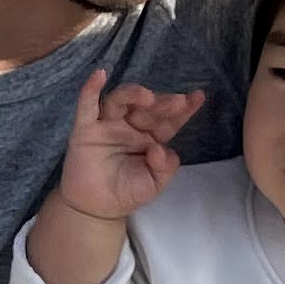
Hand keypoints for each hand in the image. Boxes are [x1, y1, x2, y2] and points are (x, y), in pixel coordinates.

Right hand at [55, 71, 202, 225]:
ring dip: (133, 94)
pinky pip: (87, 106)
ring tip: (148, 97)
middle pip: (147, 108)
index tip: (198, 96)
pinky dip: (90, 89)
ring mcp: (108, 125)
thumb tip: (158, 149)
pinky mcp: (86, 129)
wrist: (95, 209)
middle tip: (178, 101)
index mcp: (150, 138)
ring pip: (120, 101)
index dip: (183, 109)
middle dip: (163, 103)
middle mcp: (130, 127)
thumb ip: (165, 167)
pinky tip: (99, 75)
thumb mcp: (154, 183)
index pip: (169, 120)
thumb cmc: (126, 193)